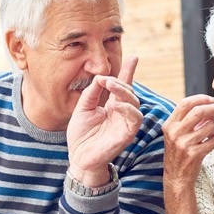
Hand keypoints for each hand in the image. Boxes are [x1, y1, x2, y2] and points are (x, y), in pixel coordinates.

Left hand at [67, 56, 142, 186]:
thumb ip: (91, 93)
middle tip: (107, 78)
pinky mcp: (127, 134)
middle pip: (130, 93)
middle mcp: (122, 113)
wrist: (78, 156)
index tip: (134, 57)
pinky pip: (134, 119)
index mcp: (113, 106)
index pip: (123, 86)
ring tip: (111, 85)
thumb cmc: (81, 135)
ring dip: (124, 92)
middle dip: (121, 82)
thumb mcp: (82, 108)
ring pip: (135, 104)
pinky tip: (116, 105)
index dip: (129, 72)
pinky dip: (127, 109)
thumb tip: (101, 78)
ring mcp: (126, 123)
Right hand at [162, 95, 213, 213]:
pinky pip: (213, 141)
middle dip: (213, 109)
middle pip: (198, 112)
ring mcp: (183, 145)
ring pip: (209, 127)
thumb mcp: (178, 134)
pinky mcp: (194, 155)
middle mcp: (174, 133)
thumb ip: (191, 119)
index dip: (201, 98)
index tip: (211, 99)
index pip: (185, 103)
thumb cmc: (180, 152)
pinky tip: (209, 145)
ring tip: (211, 135)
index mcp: (169, 125)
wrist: (176, 178)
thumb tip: (210, 105)